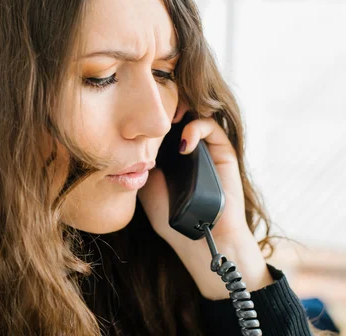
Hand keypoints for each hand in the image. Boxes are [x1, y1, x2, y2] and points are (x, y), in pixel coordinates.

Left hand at [137, 109, 249, 249]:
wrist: (200, 239)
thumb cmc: (171, 217)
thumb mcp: (145, 187)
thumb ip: (138, 165)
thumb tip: (123, 146)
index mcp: (170, 153)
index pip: (161, 123)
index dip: (150, 116)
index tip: (136, 117)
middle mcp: (189, 146)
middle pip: (178, 113)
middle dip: (164, 107)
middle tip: (151, 111)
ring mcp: (207, 148)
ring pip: (195, 114)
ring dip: (180, 112)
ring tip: (167, 121)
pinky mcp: (223, 152)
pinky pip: (212, 128)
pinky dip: (196, 129)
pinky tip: (183, 145)